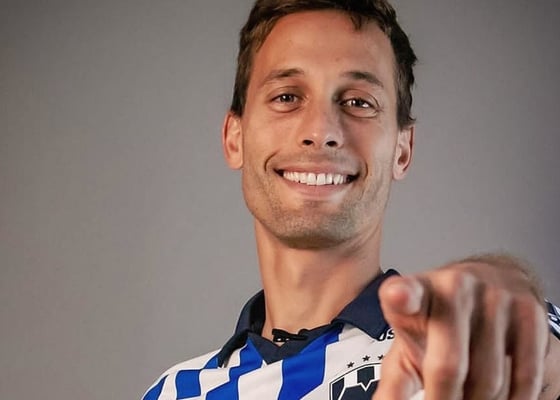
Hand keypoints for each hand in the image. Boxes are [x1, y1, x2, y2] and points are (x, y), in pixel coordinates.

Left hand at [372, 255, 549, 399]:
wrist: (488, 282)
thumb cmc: (437, 322)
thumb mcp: (409, 345)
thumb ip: (394, 383)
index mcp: (415, 292)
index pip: (407, 291)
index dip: (401, 295)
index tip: (397, 296)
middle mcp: (453, 286)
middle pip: (448, 366)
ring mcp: (494, 296)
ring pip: (488, 380)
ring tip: (465, 398)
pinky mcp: (529, 312)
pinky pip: (525, 378)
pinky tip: (499, 399)